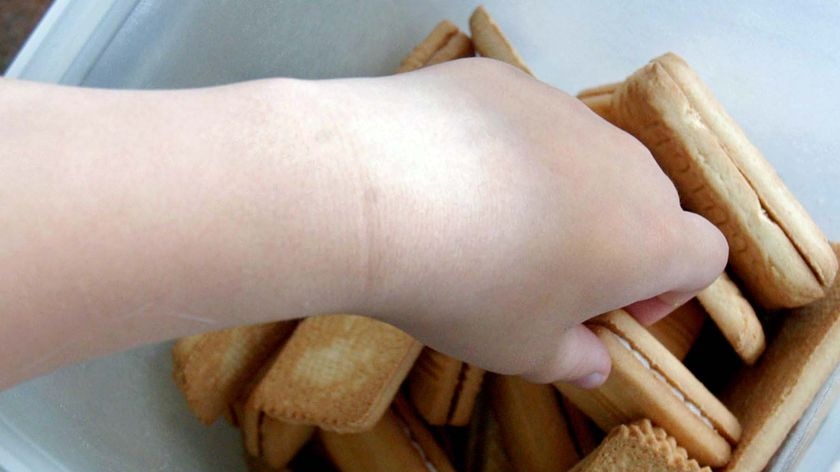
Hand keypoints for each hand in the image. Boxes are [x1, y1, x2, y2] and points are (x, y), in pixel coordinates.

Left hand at [330, 59, 727, 385]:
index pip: (704, 256)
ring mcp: (565, 112)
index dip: (670, 289)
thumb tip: (593, 364)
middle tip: (548, 273)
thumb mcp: (522, 351)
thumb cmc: (469, 289)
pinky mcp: (508, 82)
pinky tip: (452, 175)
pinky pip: (526, 122)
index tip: (614, 308)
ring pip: (585, 158)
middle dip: (614, 241)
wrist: (381, 196)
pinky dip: (508, 149)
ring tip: (491, 222)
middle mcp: (622, 164)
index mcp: (648, 237)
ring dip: (562, 191)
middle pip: (645, 203)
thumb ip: (573, 361)